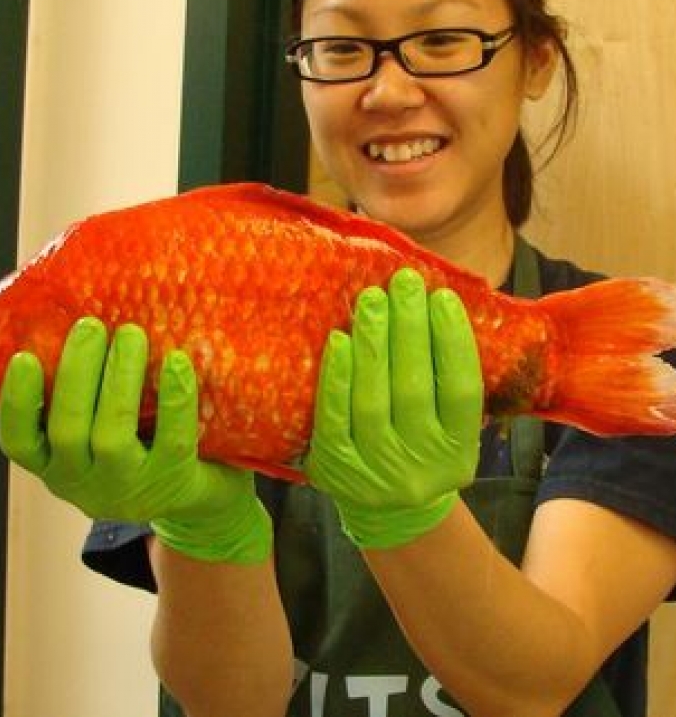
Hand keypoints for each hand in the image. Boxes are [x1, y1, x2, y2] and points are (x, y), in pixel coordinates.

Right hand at [0, 317, 271, 563]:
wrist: (190, 494)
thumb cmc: (131, 443)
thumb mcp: (91, 432)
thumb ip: (78, 393)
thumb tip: (71, 318)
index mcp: (53, 464)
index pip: (19, 442)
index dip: (17, 402)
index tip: (24, 357)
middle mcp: (82, 483)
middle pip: (68, 429)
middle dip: (77, 372)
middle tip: (90, 325)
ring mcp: (128, 487)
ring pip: (113, 435)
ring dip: (120, 378)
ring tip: (131, 334)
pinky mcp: (172, 480)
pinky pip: (172, 438)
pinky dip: (174, 398)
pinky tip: (177, 362)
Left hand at [304, 269, 482, 548]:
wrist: (386, 512)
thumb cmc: (419, 446)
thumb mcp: (448, 428)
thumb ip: (446, 380)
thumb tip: (438, 305)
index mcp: (459, 452)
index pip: (460, 389)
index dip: (452, 341)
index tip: (440, 296)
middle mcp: (422, 465)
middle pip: (414, 388)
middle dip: (408, 329)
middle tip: (402, 283)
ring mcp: (377, 471)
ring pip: (373, 399)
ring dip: (372, 343)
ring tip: (371, 299)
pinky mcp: (336, 469)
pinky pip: (333, 417)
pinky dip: (336, 377)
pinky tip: (339, 340)